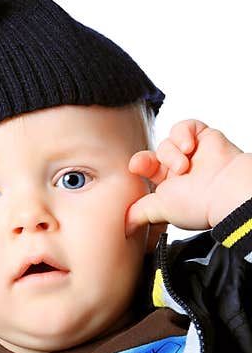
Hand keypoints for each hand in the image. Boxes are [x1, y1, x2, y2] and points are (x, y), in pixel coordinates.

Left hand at [125, 119, 245, 236]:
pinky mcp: (205, 137)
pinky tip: (189, 146)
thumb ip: (138, 213)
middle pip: (153, 154)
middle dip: (151, 159)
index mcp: (168, 186)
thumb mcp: (158, 210)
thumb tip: (125, 226)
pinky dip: (182, 133)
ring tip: (184, 165)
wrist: (227, 192)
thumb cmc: (198, 204)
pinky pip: (184, 126)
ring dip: (171, 152)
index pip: (145, 170)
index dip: (139, 164)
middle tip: (158, 167)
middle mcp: (179, 169)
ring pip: (167, 141)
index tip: (136, 166)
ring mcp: (192, 153)